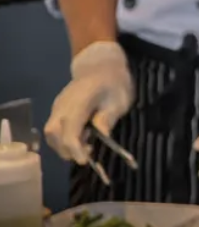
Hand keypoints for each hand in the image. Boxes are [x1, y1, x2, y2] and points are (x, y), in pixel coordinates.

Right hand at [45, 42, 134, 164]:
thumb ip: (109, 116)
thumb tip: (102, 135)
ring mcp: (57, 106)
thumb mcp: (121, 98)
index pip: (70, 127)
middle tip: (88, 154)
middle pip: (54, 132)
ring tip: (86, 145)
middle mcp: (63, 104)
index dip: (74, 147)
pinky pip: (53, 129)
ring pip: (50, 132)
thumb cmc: (114, 82)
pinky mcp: (57, 110)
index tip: (85, 160)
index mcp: (80, 99)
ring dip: (64, 146)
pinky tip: (81, 138)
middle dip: (67, 149)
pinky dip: (63, 140)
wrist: (101, 66)